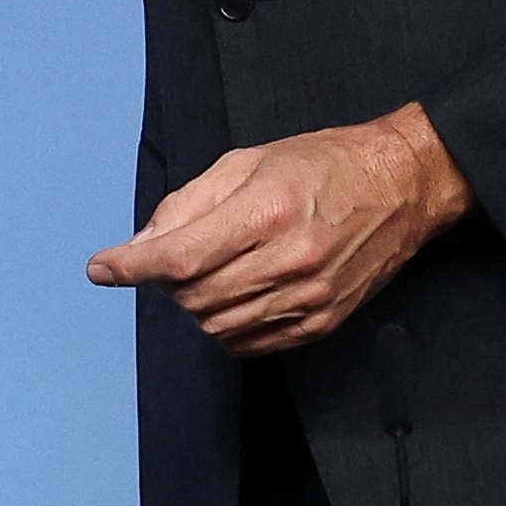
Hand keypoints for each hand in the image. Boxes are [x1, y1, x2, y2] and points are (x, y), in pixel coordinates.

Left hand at [87, 103, 471, 355]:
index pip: (179, 258)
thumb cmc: (325, 164)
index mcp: (267, 211)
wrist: (402, 186)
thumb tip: (141, 245)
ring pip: (216, 325)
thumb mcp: (248, 162)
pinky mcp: (320, 322)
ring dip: (195, 304)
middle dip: (167, 281)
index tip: (102, 269)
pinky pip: (249, 343)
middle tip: (174, 256)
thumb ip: (188, 204)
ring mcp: (308, 298)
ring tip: (211, 270)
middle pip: (193, 296)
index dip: (132, 268)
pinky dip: (226, 326)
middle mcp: (289, 261)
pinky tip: (233, 296)